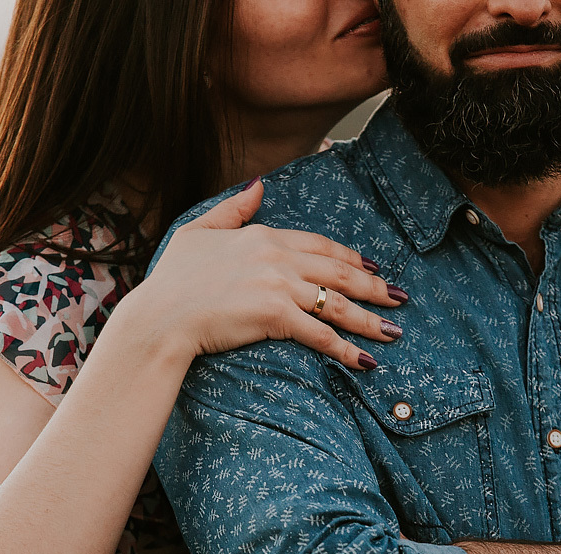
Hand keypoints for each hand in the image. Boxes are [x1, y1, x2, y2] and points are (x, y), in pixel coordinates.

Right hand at [140, 179, 405, 370]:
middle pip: (339, 272)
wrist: (160, 316)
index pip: (321, 245)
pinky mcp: (275, 316)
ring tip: (394, 331)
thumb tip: (258, 185)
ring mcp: (278, 285)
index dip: (351, 258)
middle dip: (375, 287)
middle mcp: (277, 257)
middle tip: (400, 298)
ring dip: (371, 319)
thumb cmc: (172, 279)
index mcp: (264, 236)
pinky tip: (365, 360)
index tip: (373, 268)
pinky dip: (346, 348)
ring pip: (338, 303)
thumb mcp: (198, 231)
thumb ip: (233, 209)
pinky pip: (321, 333)